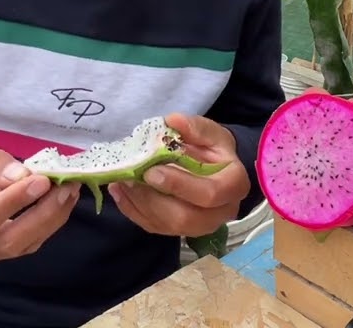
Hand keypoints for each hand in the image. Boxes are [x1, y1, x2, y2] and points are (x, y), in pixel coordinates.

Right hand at [0, 141, 79, 264]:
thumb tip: (23, 176)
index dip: (14, 203)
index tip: (43, 181)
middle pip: (3, 242)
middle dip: (40, 216)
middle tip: (66, 188)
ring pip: (17, 248)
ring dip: (49, 221)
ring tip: (69, 193)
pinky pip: (23, 246)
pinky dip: (46, 226)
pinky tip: (61, 203)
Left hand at [107, 114, 249, 236]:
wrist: (217, 169)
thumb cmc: (214, 150)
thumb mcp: (211, 133)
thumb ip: (195, 128)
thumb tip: (172, 121)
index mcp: (233, 186)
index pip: (209, 194)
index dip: (178, 185)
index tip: (152, 170)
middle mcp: (220, 213)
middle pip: (185, 217)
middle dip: (153, 199)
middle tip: (131, 177)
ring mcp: (199, 226)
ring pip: (166, 225)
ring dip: (139, 204)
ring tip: (122, 181)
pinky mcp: (179, 231)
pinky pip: (153, 226)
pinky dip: (132, 209)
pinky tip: (119, 191)